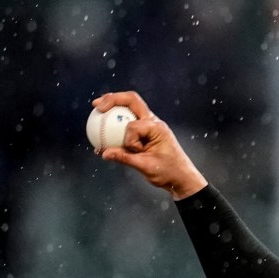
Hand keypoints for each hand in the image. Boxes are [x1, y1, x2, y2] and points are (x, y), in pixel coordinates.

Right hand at [92, 92, 207, 199]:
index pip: (134, 126)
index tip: (135, 151)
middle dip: (113, 99)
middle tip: (96, 105)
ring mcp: (150, 126)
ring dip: (114, 106)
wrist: (182, 178)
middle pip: (132, 101)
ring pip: (130, 108)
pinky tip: (104, 127)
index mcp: (157, 128)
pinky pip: (129, 123)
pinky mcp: (146, 132)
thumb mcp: (145, 166)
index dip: (128, 139)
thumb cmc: (168, 172)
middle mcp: (154, 122)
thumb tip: (104, 152)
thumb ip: (124, 158)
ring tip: (98, 108)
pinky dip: (117, 123)